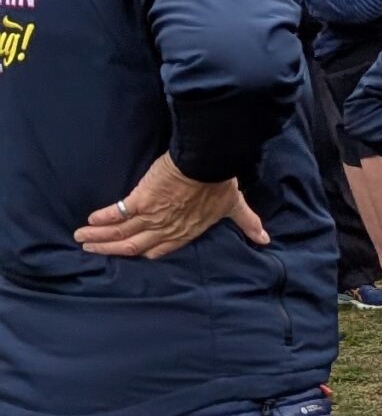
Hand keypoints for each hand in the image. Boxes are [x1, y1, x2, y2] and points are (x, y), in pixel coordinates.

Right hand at [76, 154, 266, 257]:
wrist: (209, 162)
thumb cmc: (221, 182)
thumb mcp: (234, 205)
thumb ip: (247, 223)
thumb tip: (264, 239)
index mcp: (187, 231)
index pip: (160, 250)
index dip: (143, 253)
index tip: (130, 254)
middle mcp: (167, 229)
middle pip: (133, 246)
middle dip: (111, 249)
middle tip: (92, 249)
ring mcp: (153, 216)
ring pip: (121, 234)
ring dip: (99, 238)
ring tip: (82, 238)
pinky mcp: (141, 200)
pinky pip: (117, 213)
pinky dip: (103, 219)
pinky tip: (90, 221)